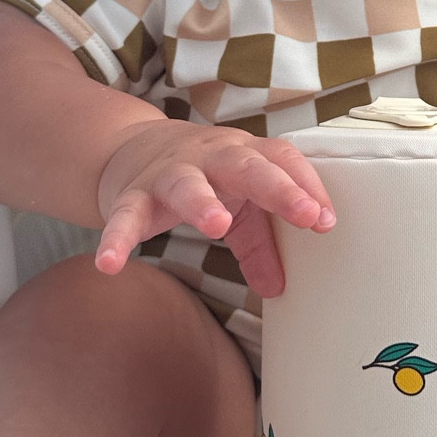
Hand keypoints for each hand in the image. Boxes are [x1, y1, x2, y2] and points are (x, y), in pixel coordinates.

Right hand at [94, 123, 334, 295]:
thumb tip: (278, 289)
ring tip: (216, 225)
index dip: (306, 186)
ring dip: (202, 202)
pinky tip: (111, 264)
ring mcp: (169, 173)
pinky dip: (117, 238)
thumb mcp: (236, 204)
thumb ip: (259, 244)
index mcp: (243, 155)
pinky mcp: (132, 194)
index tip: (325, 221)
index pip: (281, 159)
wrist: (130, 147)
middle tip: (304, 213)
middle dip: (276, 187)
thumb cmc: (201, 176)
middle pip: (246, 166)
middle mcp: (210, 157)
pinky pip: (125, 216)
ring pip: (186, 183)